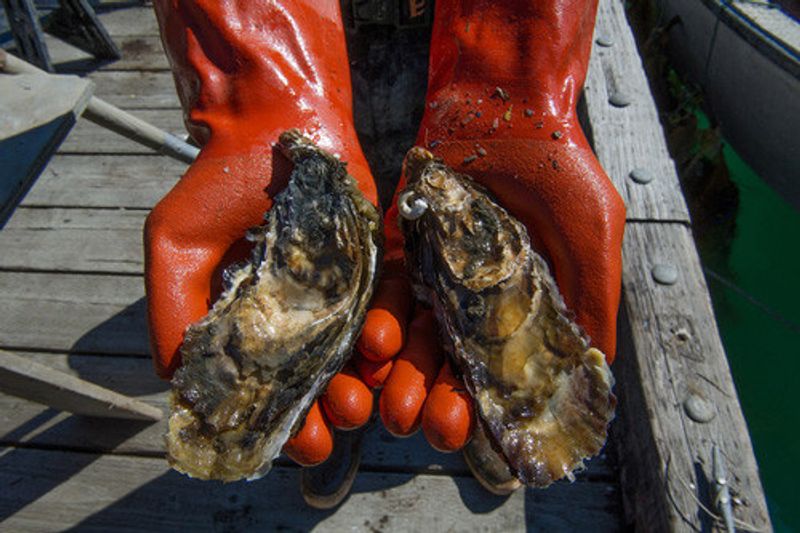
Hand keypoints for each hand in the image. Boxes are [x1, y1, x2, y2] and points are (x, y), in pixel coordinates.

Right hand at [147, 0, 376, 465]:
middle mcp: (302, 316)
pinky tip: (378, 352)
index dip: (272, 419)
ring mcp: (344, 292)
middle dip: (321, 414)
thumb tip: (176, 387)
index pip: (267, 385)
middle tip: (326, 439)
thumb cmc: (219, 185)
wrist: (275, 123)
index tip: (279, 443)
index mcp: (254, 323)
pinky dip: (385, 332)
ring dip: (357, 386)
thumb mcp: (176, 247)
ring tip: (356, 407)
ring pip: (356, 354)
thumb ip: (174, 314)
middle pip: (317, 379)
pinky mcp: (377, 264)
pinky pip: (389, 306)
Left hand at [356, 0, 624, 452]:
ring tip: (391, 408)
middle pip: (449, 358)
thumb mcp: (592, 235)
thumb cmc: (560, 166)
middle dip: (436, 396)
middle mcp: (472, 295)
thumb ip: (591, 297)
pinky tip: (373, 348)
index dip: (490, 400)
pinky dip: (378, 318)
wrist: (506, 100)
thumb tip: (597, 368)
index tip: (479, 434)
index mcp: (518, 302)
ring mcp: (433, 270)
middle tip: (424, 428)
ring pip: (412, 334)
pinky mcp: (400, 243)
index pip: (500, 364)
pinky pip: (385, 288)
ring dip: (401, 372)